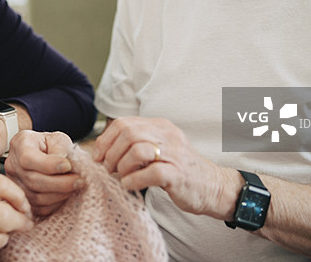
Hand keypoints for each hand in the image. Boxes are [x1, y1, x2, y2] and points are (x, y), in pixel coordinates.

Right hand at [3, 130, 83, 216]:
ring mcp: (15, 184)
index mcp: (20, 145)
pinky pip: (39, 208)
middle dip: (60, 183)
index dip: (49, 165)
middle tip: (80, 180)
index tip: (68, 165)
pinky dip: (55, 204)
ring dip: (60, 194)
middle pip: (33, 180)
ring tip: (76, 187)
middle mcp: (12, 165)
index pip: (29, 158)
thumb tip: (65, 164)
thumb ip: (60, 147)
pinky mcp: (23, 199)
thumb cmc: (50, 144)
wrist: (42, 153)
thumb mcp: (57, 138)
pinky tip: (66, 195)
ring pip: (36, 197)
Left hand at [93, 117, 237, 219]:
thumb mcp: (159, 149)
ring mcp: (174, 154)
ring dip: (121, 165)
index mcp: (160, 126)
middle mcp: (167, 135)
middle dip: (111, 152)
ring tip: (119, 175)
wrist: (213, 187)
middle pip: (128, 133)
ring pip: (137, 149)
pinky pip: (150, 173)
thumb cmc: (179, 170)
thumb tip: (104, 150)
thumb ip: (136, 144)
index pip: (124, 123)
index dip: (105, 139)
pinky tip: (129, 185)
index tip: (98, 155)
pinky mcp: (178, 174)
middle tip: (107, 167)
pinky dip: (133, 180)